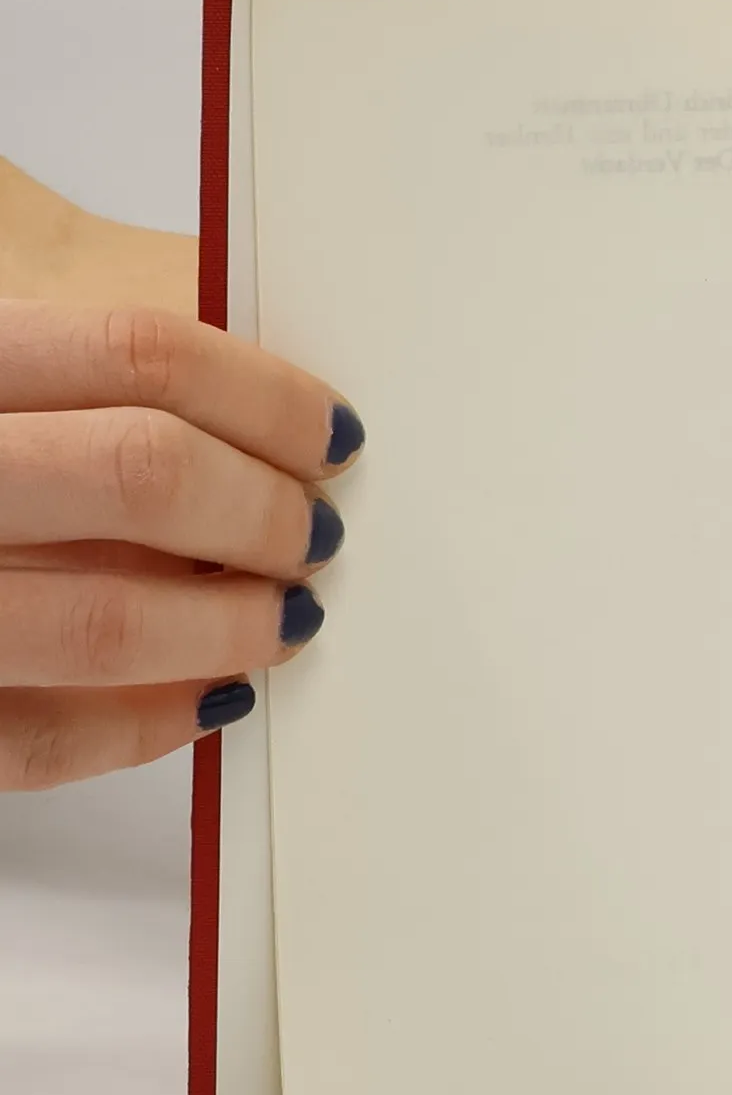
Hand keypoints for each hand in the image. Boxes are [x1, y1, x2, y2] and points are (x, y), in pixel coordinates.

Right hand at [0, 163, 361, 789]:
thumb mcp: (16, 378)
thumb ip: (112, 396)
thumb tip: (284, 442)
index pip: (140, 356)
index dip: (269, 402)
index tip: (336, 441)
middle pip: (140, 475)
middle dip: (263, 515)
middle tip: (319, 537)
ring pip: (101, 624)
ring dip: (227, 629)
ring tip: (286, 618)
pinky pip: (47, 738)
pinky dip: (148, 725)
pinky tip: (209, 695)